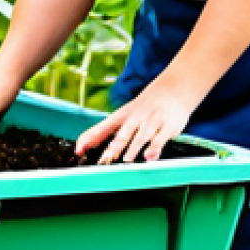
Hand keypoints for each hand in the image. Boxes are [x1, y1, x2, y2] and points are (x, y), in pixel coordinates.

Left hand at [74, 82, 194, 162]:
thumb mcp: (123, 116)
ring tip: (126, 160)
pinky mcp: (167, 127)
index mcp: (121, 116)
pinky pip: (160, 139)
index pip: (102, 128)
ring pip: (140, 136)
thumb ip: (106, 132)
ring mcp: (151, 122)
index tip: (79, 150)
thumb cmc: (142, 108)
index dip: (90, 139)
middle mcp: (134, 119)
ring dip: (133, 148)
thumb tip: (84, 145)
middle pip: (122, 134)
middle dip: (113, 147)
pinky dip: (154, 148)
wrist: (171, 90)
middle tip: (105, 159)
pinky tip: (149, 157)